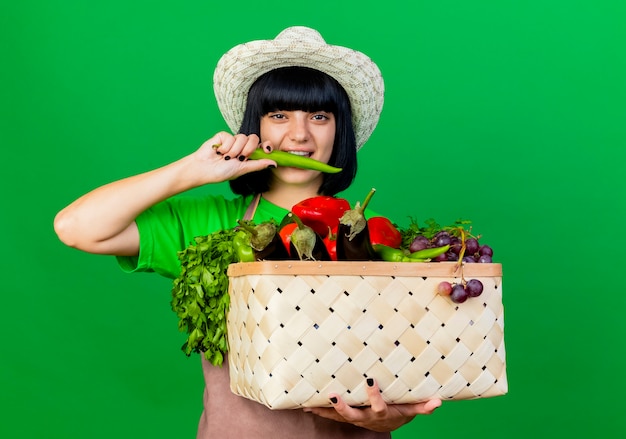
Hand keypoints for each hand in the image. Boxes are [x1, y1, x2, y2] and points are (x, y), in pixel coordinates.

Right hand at [193, 132, 275, 183]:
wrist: (205, 169)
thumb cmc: (222, 172)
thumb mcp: (243, 169)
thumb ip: (258, 164)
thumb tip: (274, 163)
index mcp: (249, 154)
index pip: (262, 146)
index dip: (266, 146)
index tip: (267, 150)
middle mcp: (242, 146)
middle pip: (254, 138)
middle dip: (248, 149)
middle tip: (240, 157)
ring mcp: (233, 140)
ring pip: (242, 137)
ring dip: (234, 150)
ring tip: (226, 157)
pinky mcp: (223, 135)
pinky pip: (230, 136)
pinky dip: (225, 146)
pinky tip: (219, 151)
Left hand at [303, 379, 441, 432]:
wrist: (388, 423)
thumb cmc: (399, 410)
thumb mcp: (411, 408)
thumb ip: (423, 406)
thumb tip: (439, 402)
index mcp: (382, 413)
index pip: (378, 405)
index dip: (374, 395)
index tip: (370, 380)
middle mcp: (366, 417)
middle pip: (353, 415)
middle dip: (343, 406)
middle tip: (333, 394)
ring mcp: (355, 418)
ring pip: (338, 417)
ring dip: (325, 411)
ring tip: (311, 404)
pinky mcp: (345, 417)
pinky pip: (330, 416)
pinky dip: (319, 412)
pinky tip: (306, 406)